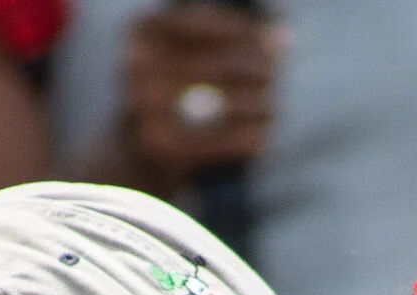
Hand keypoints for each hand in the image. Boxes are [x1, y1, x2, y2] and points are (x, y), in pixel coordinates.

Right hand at [117, 5, 282, 195]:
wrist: (132, 149)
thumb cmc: (169, 89)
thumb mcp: (189, 52)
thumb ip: (232, 40)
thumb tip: (284, 39)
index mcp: (140, 29)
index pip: (204, 24)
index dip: (245, 33)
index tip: (276, 43)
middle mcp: (136, 64)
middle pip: (221, 66)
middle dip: (259, 71)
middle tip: (274, 76)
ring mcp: (144, 106)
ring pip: (226, 104)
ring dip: (259, 107)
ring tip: (270, 108)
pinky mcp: (159, 144)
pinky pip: (220, 139)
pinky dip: (247, 138)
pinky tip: (261, 137)